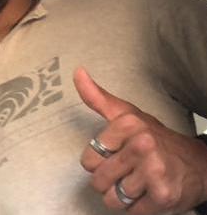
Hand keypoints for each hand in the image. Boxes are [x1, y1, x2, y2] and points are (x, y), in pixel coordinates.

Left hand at [74, 67, 206, 214]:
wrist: (195, 163)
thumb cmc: (154, 137)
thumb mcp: (125, 114)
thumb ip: (97, 97)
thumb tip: (78, 72)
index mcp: (128, 123)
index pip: (89, 156)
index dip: (97, 160)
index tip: (113, 153)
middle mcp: (142, 144)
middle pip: (98, 179)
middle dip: (107, 180)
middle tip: (124, 170)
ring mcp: (154, 170)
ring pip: (112, 198)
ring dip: (121, 196)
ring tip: (135, 181)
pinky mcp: (163, 196)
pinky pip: (131, 212)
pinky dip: (136, 208)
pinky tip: (146, 193)